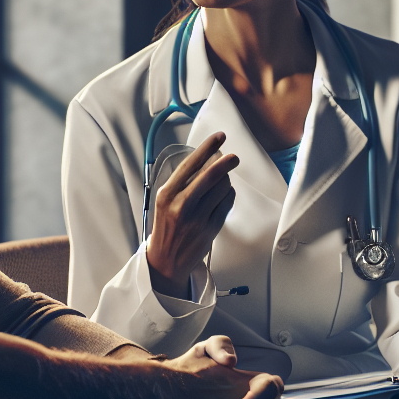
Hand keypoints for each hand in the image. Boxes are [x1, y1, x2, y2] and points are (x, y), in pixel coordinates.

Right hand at [146, 132, 238, 298]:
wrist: (166, 260)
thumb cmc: (166, 227)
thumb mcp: (164, 201)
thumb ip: (182, 182)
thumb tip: (206, 159)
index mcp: (166, 194)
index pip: (190, 165)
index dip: (207, 148)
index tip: (219, 137)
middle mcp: (181, 205)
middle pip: (211, 175)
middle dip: (226, 162)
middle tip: (233, 158)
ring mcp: (197, 218)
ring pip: (222, 188)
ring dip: (226, 181)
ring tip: (221, 183)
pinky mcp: (211, 228)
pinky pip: (227, 203)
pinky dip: (228, 196)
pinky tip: (222, 197)